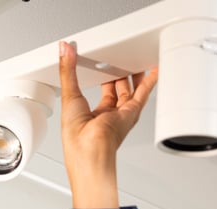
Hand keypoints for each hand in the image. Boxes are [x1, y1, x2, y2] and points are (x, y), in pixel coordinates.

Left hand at [59, 41, 157, 208]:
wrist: (90, 151)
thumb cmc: (77, 138)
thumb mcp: (68, 95)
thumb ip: (68, 70)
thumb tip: (63, 51)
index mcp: (91, 116)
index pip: (102, 94)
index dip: (104, 80)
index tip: (104, 66)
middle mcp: (108, 117)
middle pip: (118, 92)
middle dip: (121, 77)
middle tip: (122, 61)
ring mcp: (121, 116)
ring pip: (131, 92)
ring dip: (134, 77)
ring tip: (137, 62)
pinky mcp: (130, 113)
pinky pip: (143, 94)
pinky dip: (149, 81)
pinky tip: (153, 71)